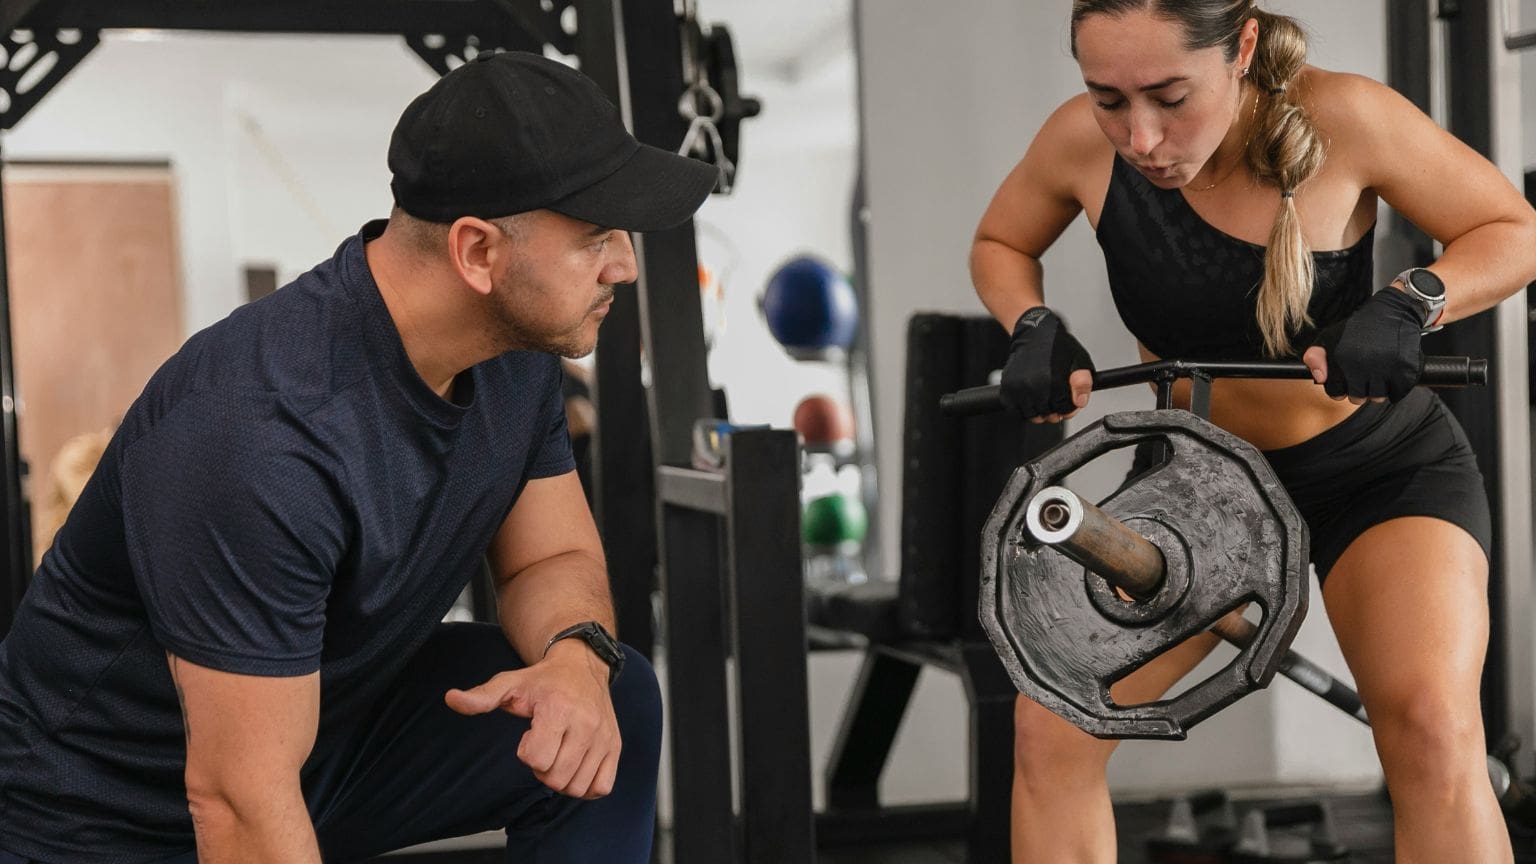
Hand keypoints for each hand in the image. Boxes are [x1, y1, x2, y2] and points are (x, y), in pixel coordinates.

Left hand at [444, 640, 619, 798]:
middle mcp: (586, 724)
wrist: (582, 665)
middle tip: (544, 746)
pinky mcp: (615, 747)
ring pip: (577, 787)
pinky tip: (575, 766)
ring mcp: (604, 738)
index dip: (527, 752)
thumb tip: (451, 699)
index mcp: (558, 709)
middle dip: (543, 769)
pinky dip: (585, 785)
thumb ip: (481, 697)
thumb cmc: (543, 680)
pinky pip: (600, 787)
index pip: (537, 759)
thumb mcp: (509, 683)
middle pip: (556, 779)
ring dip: (562, 779)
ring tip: (559, 754)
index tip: (530, 735)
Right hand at [1000, 307, 1094, 422]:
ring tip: (1043, 397)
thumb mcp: (1080, 361)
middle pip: (1048, 416)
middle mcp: (1035, 387)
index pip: (1065, 411)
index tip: (1068, 399)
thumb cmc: (1057, 346)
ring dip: (1038, 411)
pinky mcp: (1007, 388)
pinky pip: (1015, 411)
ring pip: (1031, 416)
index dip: (1070, 408)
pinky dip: (1022, 408)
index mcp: (1055, 382)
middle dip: (1054, 410)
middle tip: (1055, 397)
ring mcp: (1019, 388)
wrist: (1034, 333)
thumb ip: (1083, 384)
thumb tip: (1079, 402)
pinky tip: (1030, 397)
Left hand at [1303, 288, 1423, 403]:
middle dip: (1357, 389)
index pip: (1335, 393)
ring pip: (1377, 397)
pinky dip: (1395, 387)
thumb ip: (1315, 357)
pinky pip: (1397, 393)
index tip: (1345, 378)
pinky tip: (1390, 372)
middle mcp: (1363, 366)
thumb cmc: (1358, 327)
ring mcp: (1386, 369)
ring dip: (1377, 389)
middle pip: (1357, 398)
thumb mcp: (1328, 338)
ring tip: (1377, 371)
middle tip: (1362, 373)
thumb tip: (1319, 378)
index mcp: (1342, 359)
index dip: (1339, 388)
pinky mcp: (1405, 370)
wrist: (1392, 312)